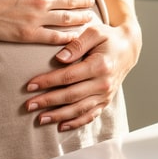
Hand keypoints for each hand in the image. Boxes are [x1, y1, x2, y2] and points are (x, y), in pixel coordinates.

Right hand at [0, 0, 96, 44]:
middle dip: (84, 2)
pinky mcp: (28, 34)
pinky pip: (54, 37)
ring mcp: (36, 18)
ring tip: (90, 19)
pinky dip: (68, 37)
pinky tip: (75, 37)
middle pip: (71, 1)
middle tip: (91, 3)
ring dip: (81, 19)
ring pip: (67, 19)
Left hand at [23, 21, 140, 131]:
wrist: (129, 48)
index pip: (68, 76)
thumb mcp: (94, 32)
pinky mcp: (106, 101)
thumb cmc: (108, 38)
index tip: (30, 85)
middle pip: (71, 96)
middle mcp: (104, 83)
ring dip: (58, 116)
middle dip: (48, 102)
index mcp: (100, 65)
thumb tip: (59, 59)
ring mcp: (106, 94)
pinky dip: (76, 123)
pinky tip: (61, 126)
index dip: (48, 82)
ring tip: (40, 119)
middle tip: (29, 105)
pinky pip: (90, 115)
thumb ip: (76, 44)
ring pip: (79, 109)